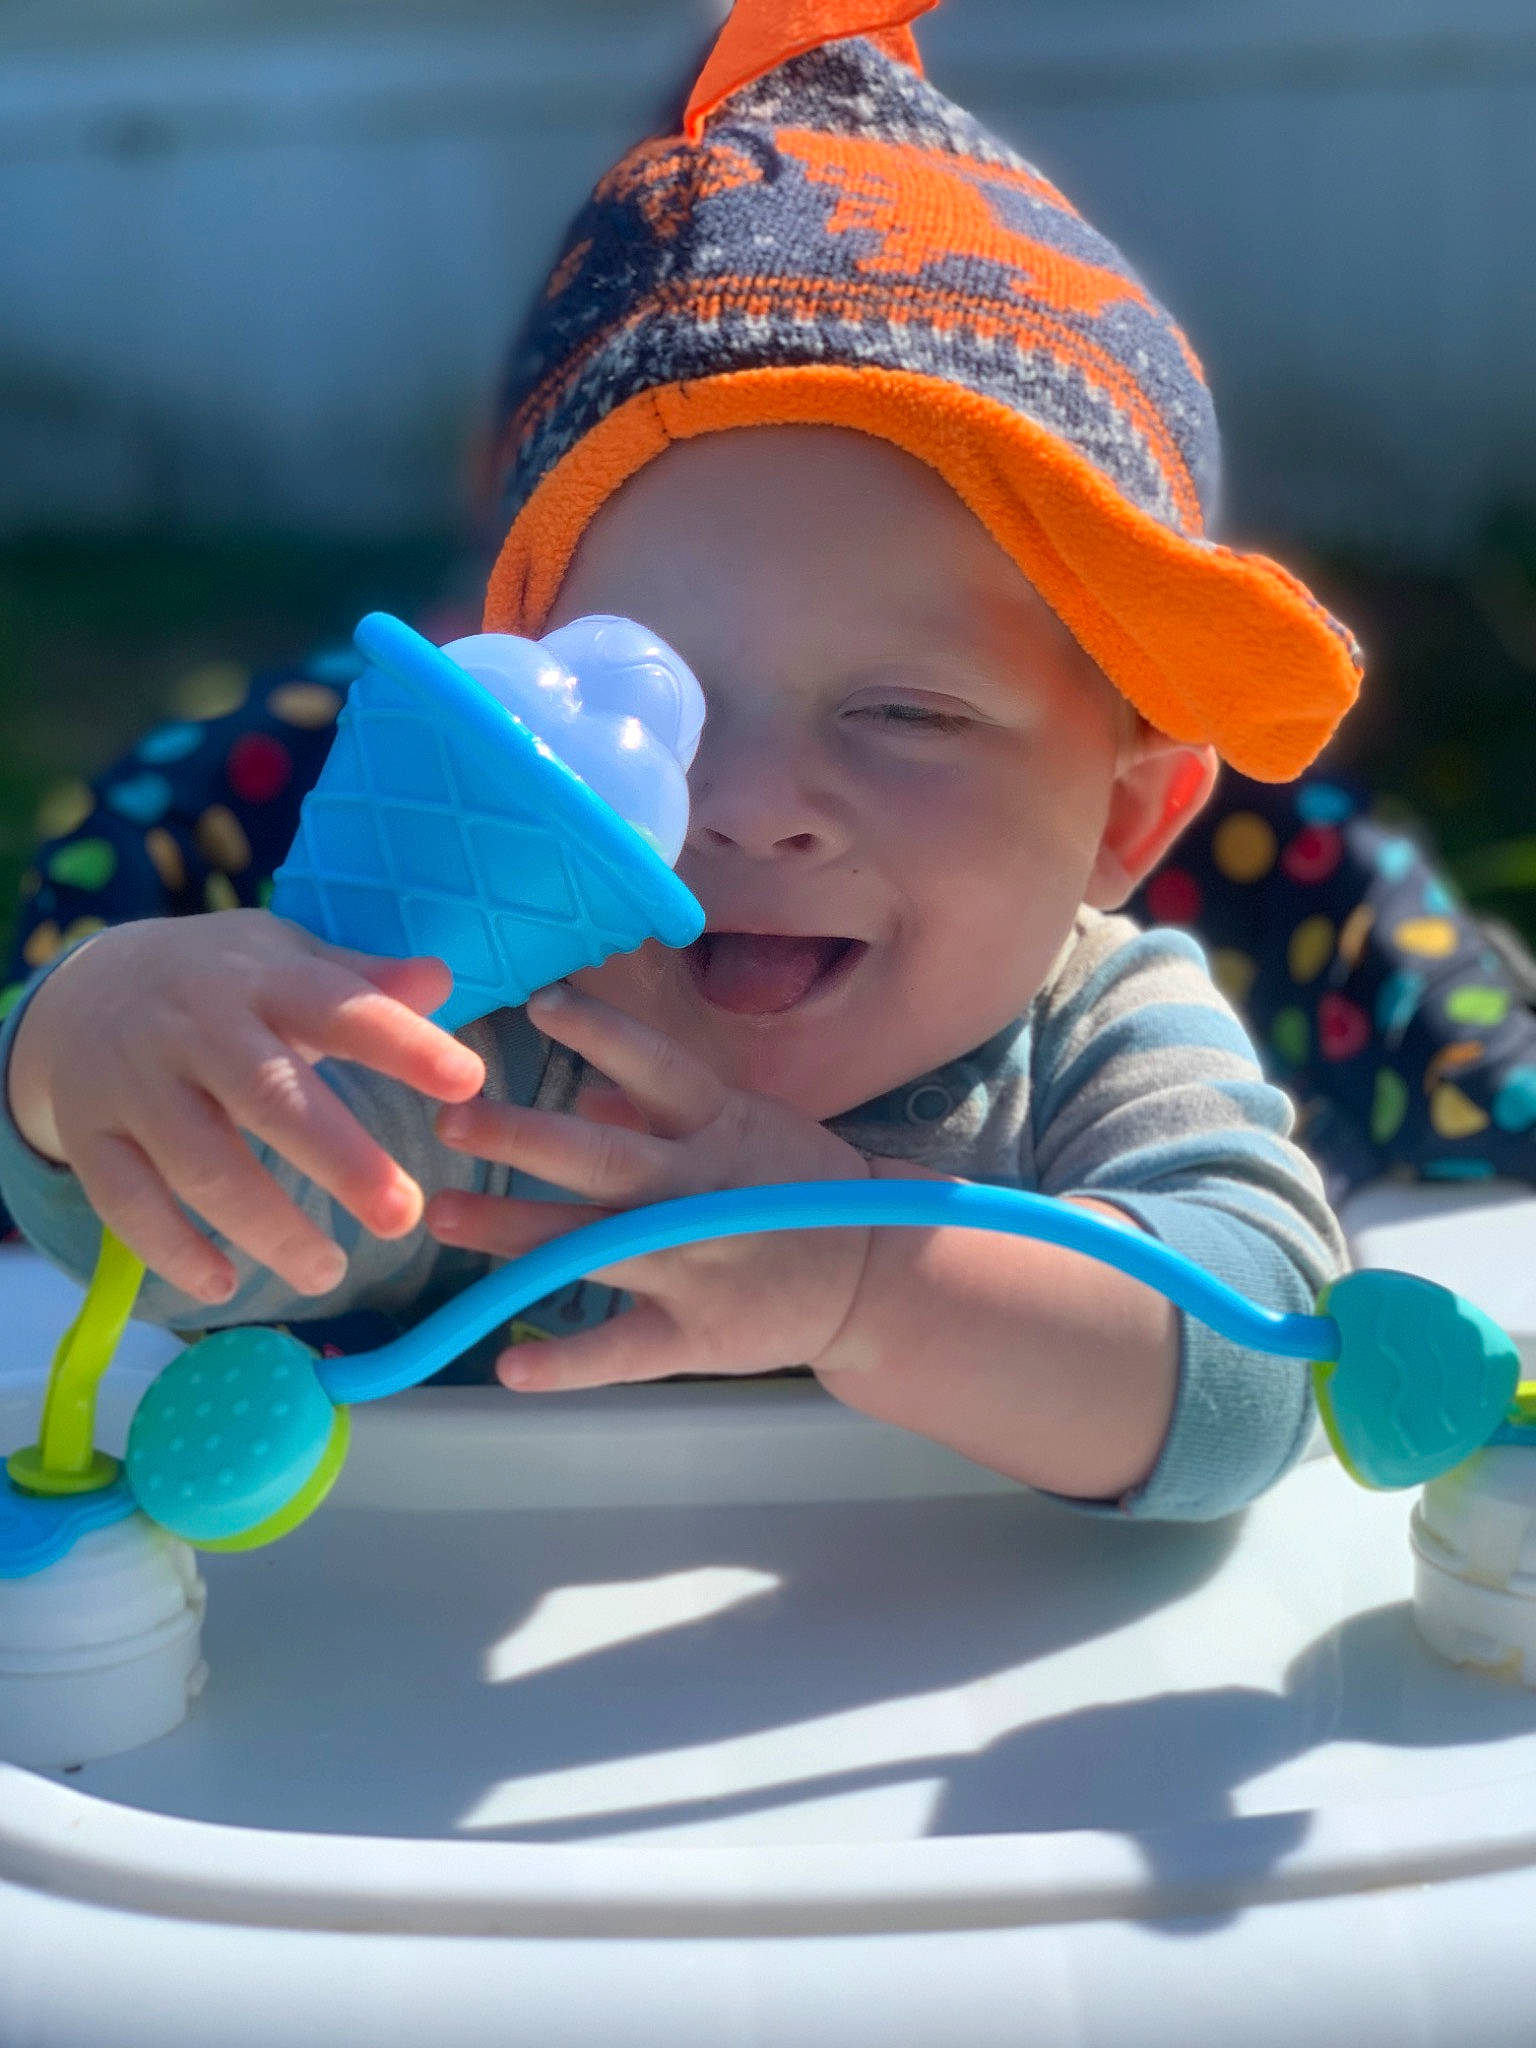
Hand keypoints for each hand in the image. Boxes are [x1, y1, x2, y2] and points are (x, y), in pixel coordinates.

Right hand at [6, 911, 484, 1303]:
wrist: (81, 989)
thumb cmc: (223, 986)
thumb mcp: (290, 962)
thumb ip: (365, 982)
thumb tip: (443, 978)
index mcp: (262, 979)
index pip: (340, 1007)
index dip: (404, 1042)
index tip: (469, 1080)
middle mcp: (195, 1028)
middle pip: (268, 1095)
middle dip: (339, 1158)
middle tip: (403, 1216)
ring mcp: (136, 1083)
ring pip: (199, 1163)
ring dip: (267, 1225)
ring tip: (330, 1272)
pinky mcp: (90, 1136)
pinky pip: (127, 1202)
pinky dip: (172, 1250)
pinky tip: (225, 1287)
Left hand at [425, 980, 871, 1388]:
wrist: (877, 1274)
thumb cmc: (801, 1188)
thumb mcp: (748, 1125)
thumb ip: (664, 1109)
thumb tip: (587, 1088)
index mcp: (720, 1127)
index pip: (655, 1066)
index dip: (600, 1032)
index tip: (538, 1002)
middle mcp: (700, 1190)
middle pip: (602, 1159)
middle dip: (523, 1139)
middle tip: (451, 1121)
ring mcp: (696, 1265)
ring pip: (593, 1246)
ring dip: (512, 1232)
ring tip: (442, 1215)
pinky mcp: (697, 1334)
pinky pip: (623, 1350)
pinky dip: (566, 1362)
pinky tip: (507, 1364)